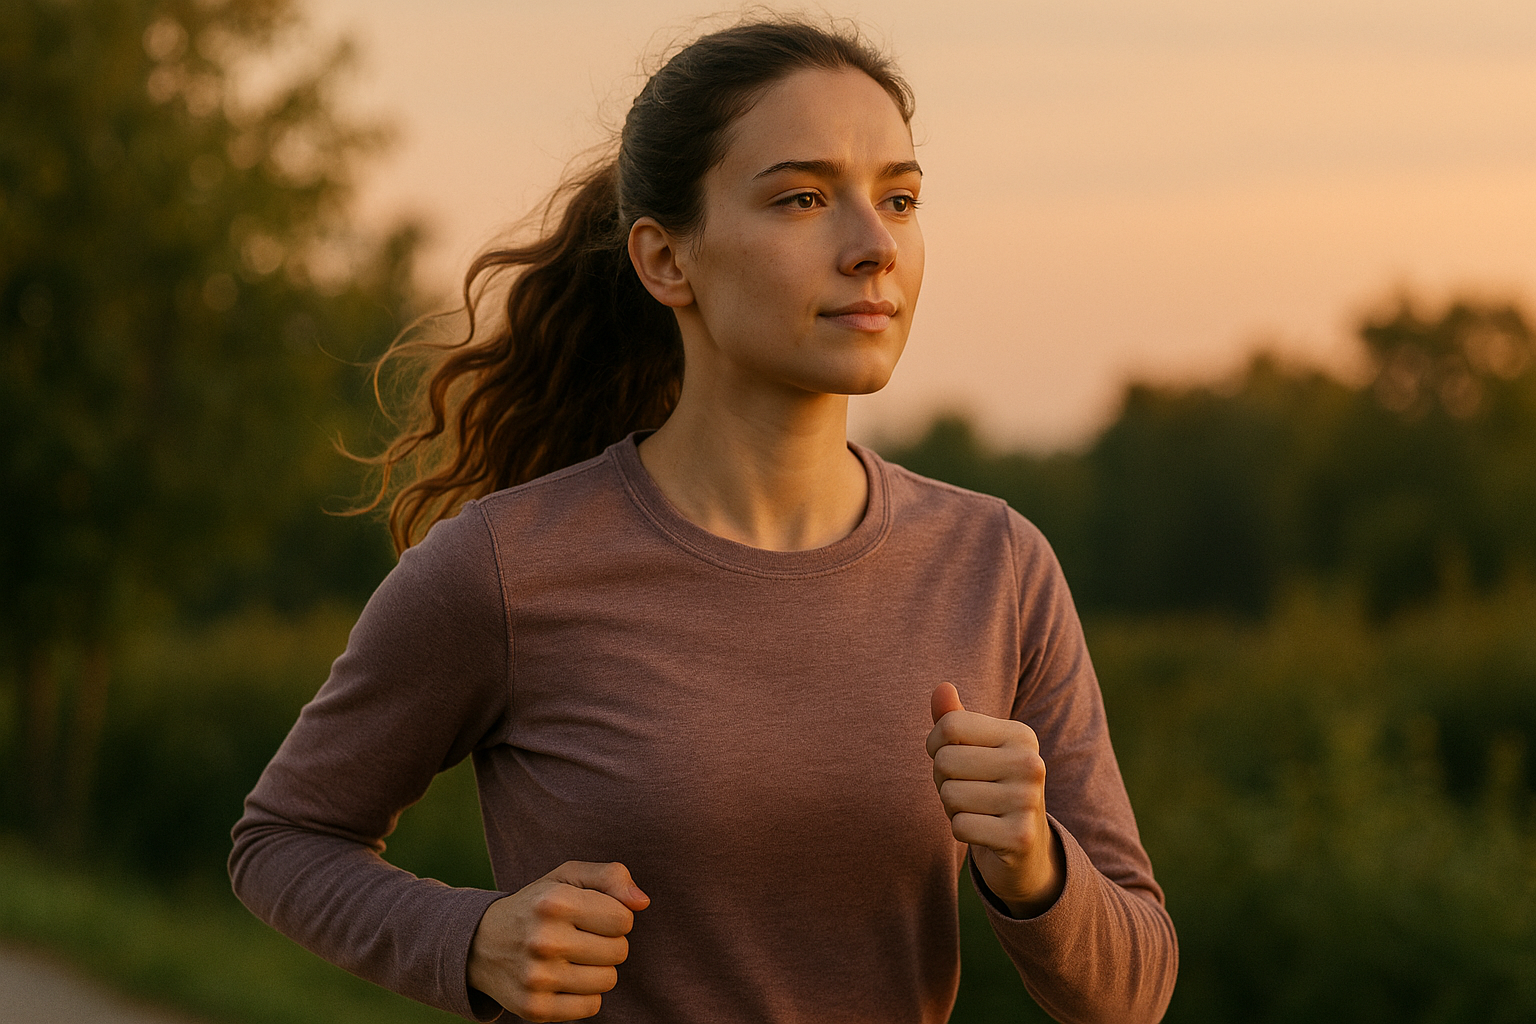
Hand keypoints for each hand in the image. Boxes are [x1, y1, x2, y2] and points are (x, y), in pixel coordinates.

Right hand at [467, 860, 649, 1021]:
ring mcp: (537, 977)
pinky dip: (585, 994)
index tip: (594, 915)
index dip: (616, 917)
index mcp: (555, 901)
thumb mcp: (568, 877)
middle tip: (582, 937)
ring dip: (598, 969)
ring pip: (607, 980)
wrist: (480, 943)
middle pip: (619, 952)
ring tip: (572, 957)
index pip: (624, 919)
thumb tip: (641, 902)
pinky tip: (564, 979)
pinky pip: (591, 1007)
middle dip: (608, 943)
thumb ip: (611, 876)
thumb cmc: (538, 905)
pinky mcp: (534, 1008)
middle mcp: (544, 940)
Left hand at [927, 682, 1064, 917]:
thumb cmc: (989, 788)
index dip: (935, 745)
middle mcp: (1030, 763)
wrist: (1025, 849)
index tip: (950, 758)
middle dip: (944, 780)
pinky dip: (962, 831)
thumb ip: (955, 719)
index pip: (950, 725)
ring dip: (953, 807)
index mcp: (1021, 735)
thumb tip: (941, 687)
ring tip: (978, 810)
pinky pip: (960, 826)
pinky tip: (984, 832)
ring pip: (949, 795)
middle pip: (945, 761)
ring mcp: (1028, 800)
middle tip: (968, 790)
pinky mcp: (1019, 836)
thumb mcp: (973, 751)